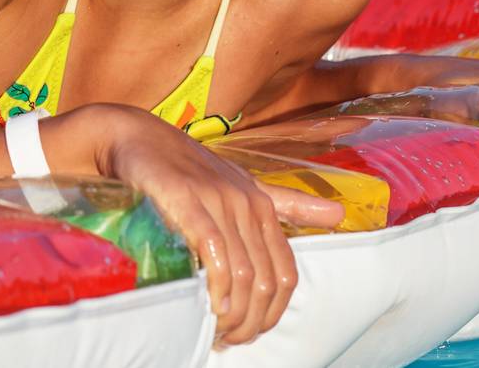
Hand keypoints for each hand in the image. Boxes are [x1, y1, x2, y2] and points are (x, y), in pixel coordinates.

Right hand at [87, 104, 343, 345]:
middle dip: (250, 322)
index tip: (250, 331)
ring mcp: (218, 201)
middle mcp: (247, 203)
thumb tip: (339, 214)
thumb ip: (288, 203)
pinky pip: (214, 253)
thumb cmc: (190, 167)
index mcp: (263, 204)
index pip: (285, 274)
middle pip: (265, 281)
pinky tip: (207, 307)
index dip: (272, 312)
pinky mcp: (187, 201)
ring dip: (232, 314)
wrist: (138, 137)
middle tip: (228, 340)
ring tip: (215, 332)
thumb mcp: (243, 183)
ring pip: (243, 273)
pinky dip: (215, 288)